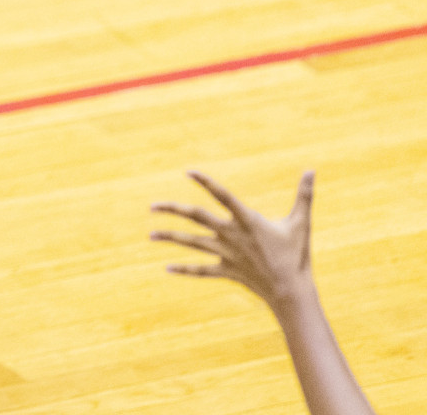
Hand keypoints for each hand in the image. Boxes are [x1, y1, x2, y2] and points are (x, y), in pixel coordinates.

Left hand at [150, 169, 315, 310]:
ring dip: (171, 238)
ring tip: (150, 235)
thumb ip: (304, 195)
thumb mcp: (302, 223)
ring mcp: (227, 254)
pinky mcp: (227, 270)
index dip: (206, 182)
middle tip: (152, 206)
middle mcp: (232, 235)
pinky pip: (202, 270)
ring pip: (193, 244)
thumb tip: (312, 170)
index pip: (223, 196)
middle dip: (173, 210)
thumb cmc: (298, 256)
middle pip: (197, 218)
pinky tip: (168, 268)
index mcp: (248, 221)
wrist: (293, 293)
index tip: (188, 172)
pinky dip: (185, 269)